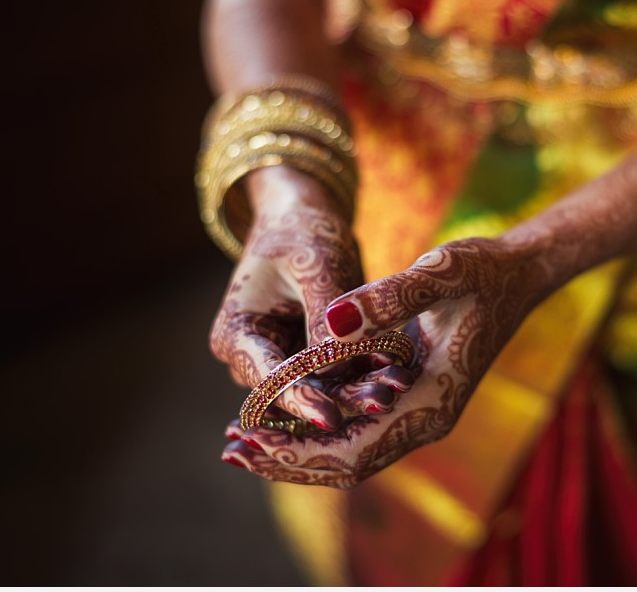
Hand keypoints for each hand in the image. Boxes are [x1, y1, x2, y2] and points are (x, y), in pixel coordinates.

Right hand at [209, 167, 399, 430]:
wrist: (305, 217)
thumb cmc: (301, 231)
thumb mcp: (313, 264)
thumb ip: (323, 315)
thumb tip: (334, 365)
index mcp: (236, 336)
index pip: (267, 379)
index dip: (299, 400)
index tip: (332, 419)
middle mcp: (255, 358)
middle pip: (298, 391)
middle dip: (341, 399)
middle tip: (383, 403)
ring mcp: (284, 361)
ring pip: (324, 388)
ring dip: (360, 389)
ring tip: (399, 385)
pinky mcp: (313, 358)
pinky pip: (342, 374)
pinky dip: (368, 372)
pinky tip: (400, 370)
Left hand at [221, 237, 545, 486]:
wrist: (516, 274)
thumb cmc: (483, 271)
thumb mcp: (440, 272)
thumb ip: (390, 297)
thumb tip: (332, 323)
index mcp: (433, 402)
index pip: (357, 450)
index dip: (301, 451)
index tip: (253, 439)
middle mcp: (423, 418)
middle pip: (346, 463)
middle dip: (288, 459)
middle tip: (232, 449)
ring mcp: (416, 411)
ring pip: (349, 450)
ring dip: (297, 448)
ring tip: (242, 438)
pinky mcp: (408, 396)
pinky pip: (356, 425)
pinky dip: (315, 425)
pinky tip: (279, 409)